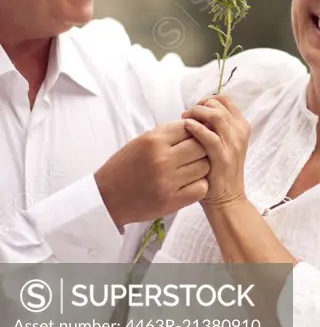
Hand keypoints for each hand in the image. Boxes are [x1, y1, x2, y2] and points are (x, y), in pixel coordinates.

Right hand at [94, 121, 209, 227]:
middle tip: (193, 155)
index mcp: (152, 141)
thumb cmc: (125, 167)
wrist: (106, 198)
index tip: (191, 138)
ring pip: (206, 167)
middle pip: (202, 146)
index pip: (190, 128)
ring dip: (202, 167)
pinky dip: (199, 185)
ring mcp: (168, 182)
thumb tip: (199, 125)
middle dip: (202, 148)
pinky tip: (189, 183)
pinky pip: (202, 188)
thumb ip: (169, 134)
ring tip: (190, 169)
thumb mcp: (141, 142)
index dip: (195, 132)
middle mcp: (161, 160)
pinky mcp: (172, 201)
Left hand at [182, 95, 250, 207]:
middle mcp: (240, 133)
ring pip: (216, 117)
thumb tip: (198, 113)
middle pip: (219, 106)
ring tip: (184, 120)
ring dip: (196, 114)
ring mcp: (233, 145)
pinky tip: (186, 128)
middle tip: (187, 115)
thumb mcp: (225, 145)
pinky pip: (209, 137)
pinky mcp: (222, 158)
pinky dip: (195, 129)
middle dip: (199, 106)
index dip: (207, 100)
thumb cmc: (219, 171)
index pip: (225, 100)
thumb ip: (216, 128)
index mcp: (241, 127)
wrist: (227, 198)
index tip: (196, 109)